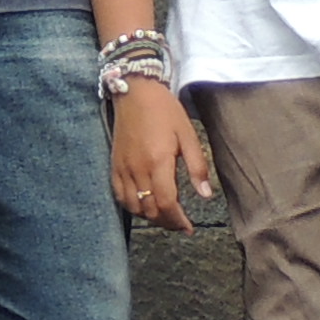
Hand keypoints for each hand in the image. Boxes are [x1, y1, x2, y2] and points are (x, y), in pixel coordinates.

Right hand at [109, 79, 211, 229]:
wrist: (135, 91)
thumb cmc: (165, 110)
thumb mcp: (188, 134)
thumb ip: (197, 166)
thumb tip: (205, 195)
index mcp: (158, 162)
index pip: (167, 204)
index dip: (178, 221)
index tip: (188, 228)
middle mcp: (138, 169)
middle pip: (150, 210)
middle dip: (167, 222)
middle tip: (180, 223)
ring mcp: (123, 168)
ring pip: (134, 207)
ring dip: (150, 217)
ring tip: (164, 215)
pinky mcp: (114, 165)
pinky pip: (119, 196)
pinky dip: (131, 207)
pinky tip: (143, 205)